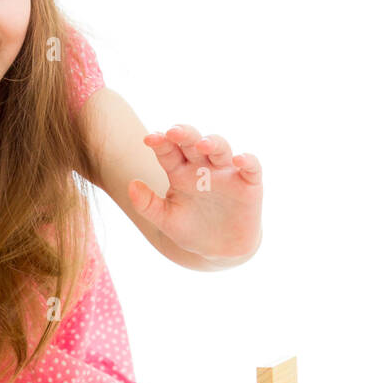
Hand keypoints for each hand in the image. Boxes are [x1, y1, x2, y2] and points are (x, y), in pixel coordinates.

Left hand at [128, 124, 262, 259]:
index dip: (160, 142)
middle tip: (173, 132)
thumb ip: (147, 204)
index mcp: (179, 172)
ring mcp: (226, 173)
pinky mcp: (249, 184)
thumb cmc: (191, 230)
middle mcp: (202, 167)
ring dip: (212, 143)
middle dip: (184, 134)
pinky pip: (252, 167)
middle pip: (193, 142)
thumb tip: (130, 185)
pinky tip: (239, 160)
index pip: (168, 150)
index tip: (149, 139)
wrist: (220, 251)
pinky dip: (247, 161)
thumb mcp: (166, 220)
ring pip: (221, 148)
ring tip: (201, 144)